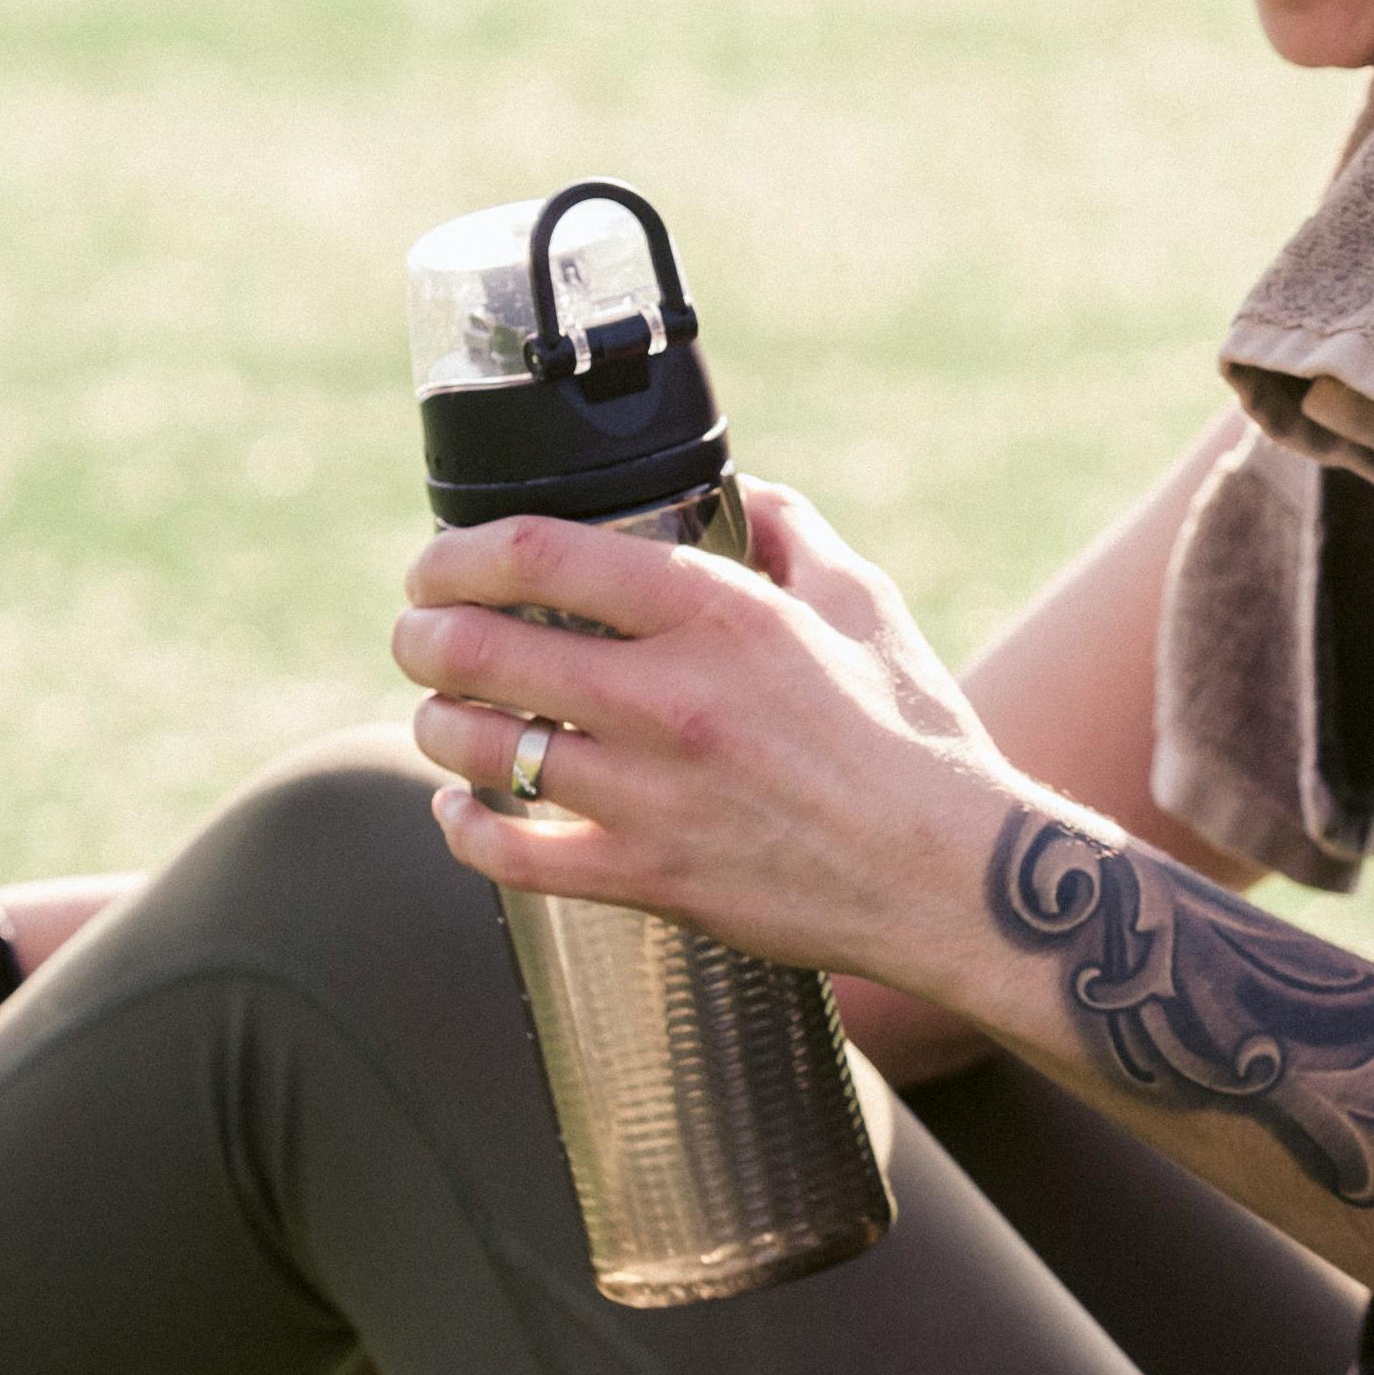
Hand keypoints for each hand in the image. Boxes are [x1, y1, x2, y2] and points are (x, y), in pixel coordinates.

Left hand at [391, 481, 1016, 986]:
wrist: (953, 877)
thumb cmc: (916, 738)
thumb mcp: (866, 606)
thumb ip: (792, 534)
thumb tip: (744, 496)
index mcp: (720, 614)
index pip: (537, 555)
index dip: (456, 554)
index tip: (438, 564)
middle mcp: (671, 698)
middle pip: (475, 647)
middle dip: (421, 635)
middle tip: (419, 637)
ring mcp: (651, 795)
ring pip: (474, 747)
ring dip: (436, 724)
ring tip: (443, 715)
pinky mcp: (648, 878)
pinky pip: (508, 854)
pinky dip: (463, 828)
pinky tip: (459, 808)